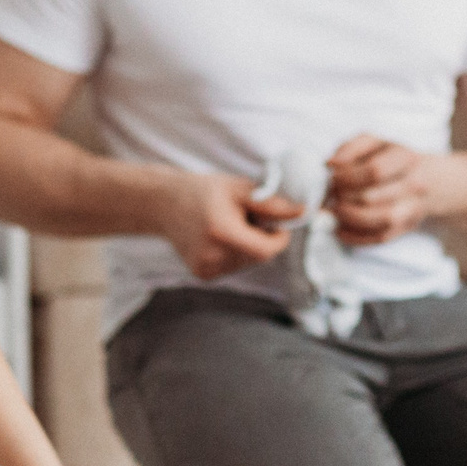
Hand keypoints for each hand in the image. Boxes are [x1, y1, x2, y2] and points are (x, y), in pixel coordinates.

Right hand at [158, 171, 297, 278]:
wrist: (164, 204)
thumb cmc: (204, 191)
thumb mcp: (240, 190)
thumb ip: (271, 205)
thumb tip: (302, 212)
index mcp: (221, 233)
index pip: (266, 250)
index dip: (279, 239)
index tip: (276, 224)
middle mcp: (211, 256)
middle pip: (258, 257)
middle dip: (262, 239)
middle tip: (247, 218)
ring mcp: (205, 269)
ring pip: (247, 263)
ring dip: (248, 247)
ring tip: (230, 226)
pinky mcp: (202, 275)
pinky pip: (233, 267)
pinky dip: (235, 254)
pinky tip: (219, 238)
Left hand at [324, 136, 447, 245]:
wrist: (430, 179)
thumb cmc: (392, 158)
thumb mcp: (374, 142)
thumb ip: (350, 148)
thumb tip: (330, 165)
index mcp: (405, 158)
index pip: (375, 171)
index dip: (347, 177)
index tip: (331, 177)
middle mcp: (414, 185)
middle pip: (372, 198)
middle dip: (343, 198)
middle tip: (330, 196)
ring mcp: (413, 209)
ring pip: (378, 221)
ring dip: (348, 219)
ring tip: (333, 211)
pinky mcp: (406, 227)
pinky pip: (380, 238)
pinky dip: (355, 237)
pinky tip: (339, 229)